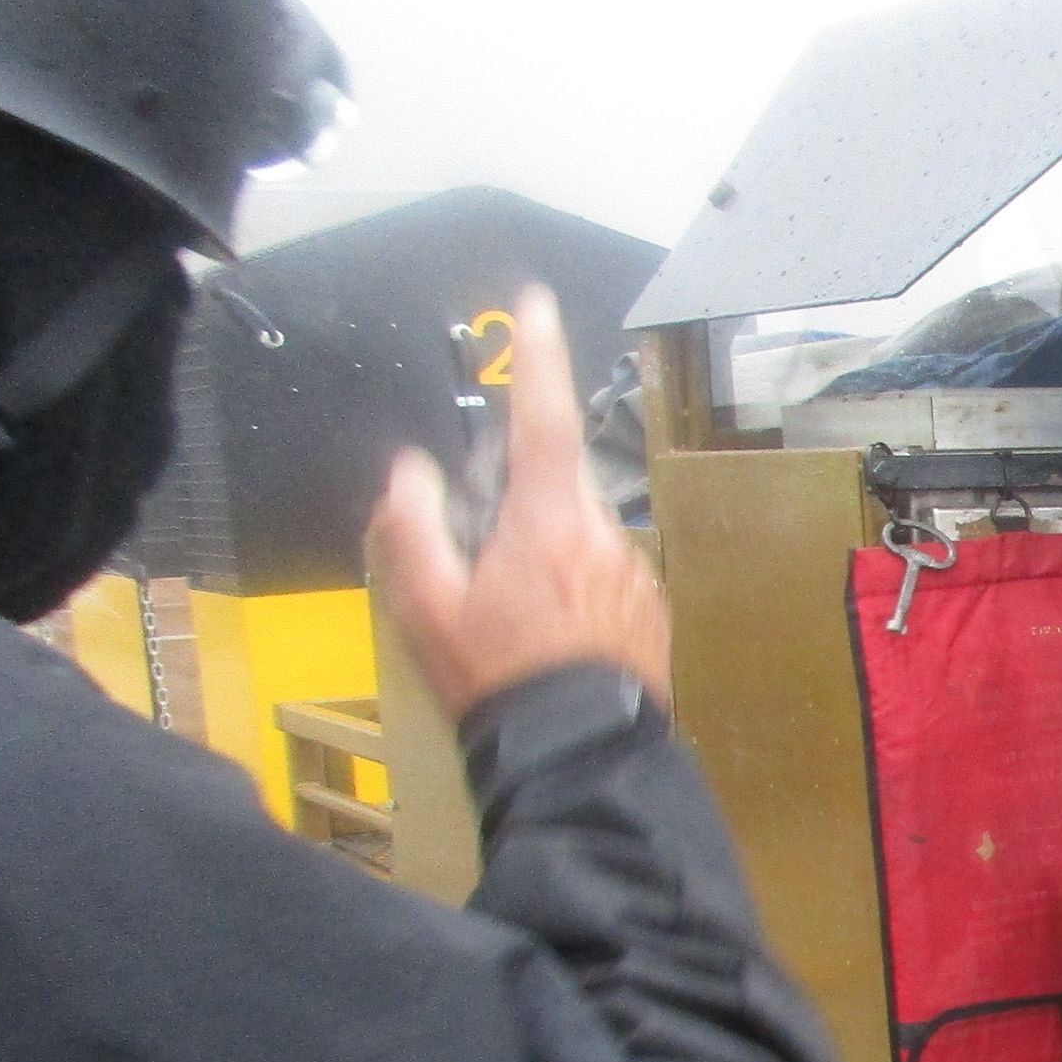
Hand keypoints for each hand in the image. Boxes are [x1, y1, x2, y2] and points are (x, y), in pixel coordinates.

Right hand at [366, 286, 670, 719]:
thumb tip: (413, 471)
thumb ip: (411, 525)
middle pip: (555, 481)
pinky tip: (548, 641)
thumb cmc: (498, 682)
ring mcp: (634, 573)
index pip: (541, 416)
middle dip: (516, 501)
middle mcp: (603, 535)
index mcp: (549, 520)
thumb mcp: (427, 606)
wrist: (575, 756)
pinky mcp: (650, 609)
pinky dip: (571, 590)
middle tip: (483, 561)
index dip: (537, 355)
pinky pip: (601, 575)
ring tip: (514, 623)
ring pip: (577, 533)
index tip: (534, 304)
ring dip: (543, 554)